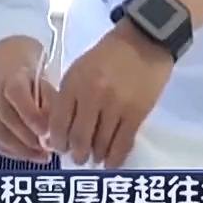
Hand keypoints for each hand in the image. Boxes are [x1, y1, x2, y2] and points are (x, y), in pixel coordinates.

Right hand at [0, 37, 56, 162]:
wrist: (18, 87)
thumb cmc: (38, 93)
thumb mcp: (50, 94)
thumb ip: (51, 110)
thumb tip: (52, 135)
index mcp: (15, 79)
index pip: (16, 93)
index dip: (30, 114)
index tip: (45, 131)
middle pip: (6, 117)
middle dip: (28, 137)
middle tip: (46, 149)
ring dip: (21, 149)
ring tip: (40, 155)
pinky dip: (12, 153)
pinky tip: (28, 155)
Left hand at [48, 21, 173, 167]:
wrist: (145, 40)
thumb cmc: (108, 54)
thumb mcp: (80, 68)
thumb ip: (69, 96)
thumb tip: (61, 128)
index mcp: (73, 83)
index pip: (58, 122)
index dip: (57, 141)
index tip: (60, 148)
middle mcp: (91, 96)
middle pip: (78, 137)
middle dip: (76, 153)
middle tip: (77, 158)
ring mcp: (115, 106)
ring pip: (100, 144)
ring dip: (95, 156)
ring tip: (94, 158)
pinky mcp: (136, 113)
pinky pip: (122, 143)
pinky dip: (115, 158)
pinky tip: (111, 162)